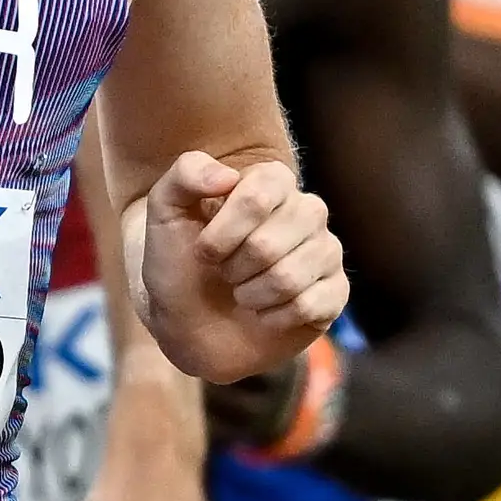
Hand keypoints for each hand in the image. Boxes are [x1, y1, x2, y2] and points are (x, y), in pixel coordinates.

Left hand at [139, 150, 347, 381]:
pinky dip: (274, 318)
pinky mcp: (335, 294)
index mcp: (272, 183)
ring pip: (289, 278)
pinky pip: (311, 305)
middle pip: (269, 243)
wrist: (189, 326)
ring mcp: (325, 252)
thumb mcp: (164, 214)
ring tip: (242, 294)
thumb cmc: (180, 266)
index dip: (224, 231)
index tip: (203, 250)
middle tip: (225, 274)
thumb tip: (227, 176)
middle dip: (232, 268)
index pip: (261, 192)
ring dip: (250, 295)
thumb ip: (185, 174)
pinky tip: (265, 316)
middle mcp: (307, 211)